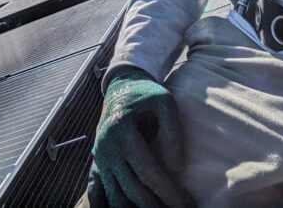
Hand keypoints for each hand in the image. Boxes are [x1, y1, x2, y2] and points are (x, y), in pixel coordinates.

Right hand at [86, 68, 192, 206]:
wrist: (121, 87)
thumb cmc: (145, 95)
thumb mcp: (164, 102)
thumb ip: (172, 132)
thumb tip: (177, 167)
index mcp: (122, 133)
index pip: (148, 172)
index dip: (168, 192)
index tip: (186, 204)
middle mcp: (107, 149)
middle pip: (132, 190)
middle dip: (155, 206)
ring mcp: (100, 159)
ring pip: (115, 197)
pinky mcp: (96, 164)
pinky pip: (95, 192)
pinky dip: (105, 206)